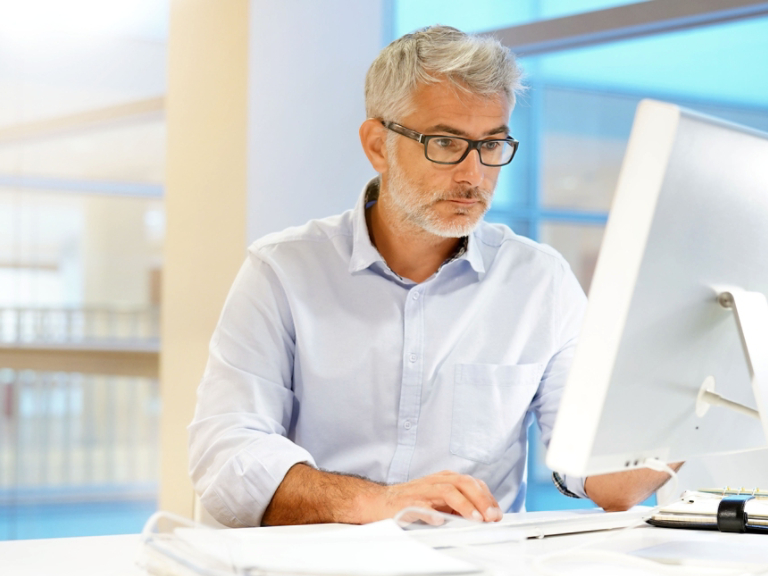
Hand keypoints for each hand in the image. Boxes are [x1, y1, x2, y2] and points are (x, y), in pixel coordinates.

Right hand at [363, 470, 502, 522]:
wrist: (380, 502)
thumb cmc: (413, 501)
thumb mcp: (440, 500)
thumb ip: (459, 504)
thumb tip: (484, 517)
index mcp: (445, 479)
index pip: (472, 483)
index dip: (487, 497)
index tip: (497, 514)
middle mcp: (435, 481)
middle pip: (463, 483)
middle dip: (480, 499)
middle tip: (491, 517)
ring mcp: (421, 491)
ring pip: (446, 491)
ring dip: (463, 505)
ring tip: (475, 518)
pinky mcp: (407, 503)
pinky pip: (420, 506)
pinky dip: (431, 512)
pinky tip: (439, 521)